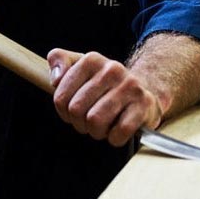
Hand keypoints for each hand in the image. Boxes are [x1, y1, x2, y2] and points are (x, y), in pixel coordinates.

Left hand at [47, 48, 164, 146]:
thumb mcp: (79, 66)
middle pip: (76, 111)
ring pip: (95, 121)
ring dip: (97, 131)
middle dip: (80, 123)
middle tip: (89, 121)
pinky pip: (119, 131)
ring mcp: (129, 86)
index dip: (64, 112)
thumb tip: (55, 79)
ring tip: (103, 125)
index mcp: (91, 60)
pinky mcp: (144, 104)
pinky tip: (118, 130)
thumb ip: (59, 60)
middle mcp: (111, 69)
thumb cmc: (105, 84)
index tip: (74, 111)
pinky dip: (115, 138)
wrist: (143, 90)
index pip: (60, 97)